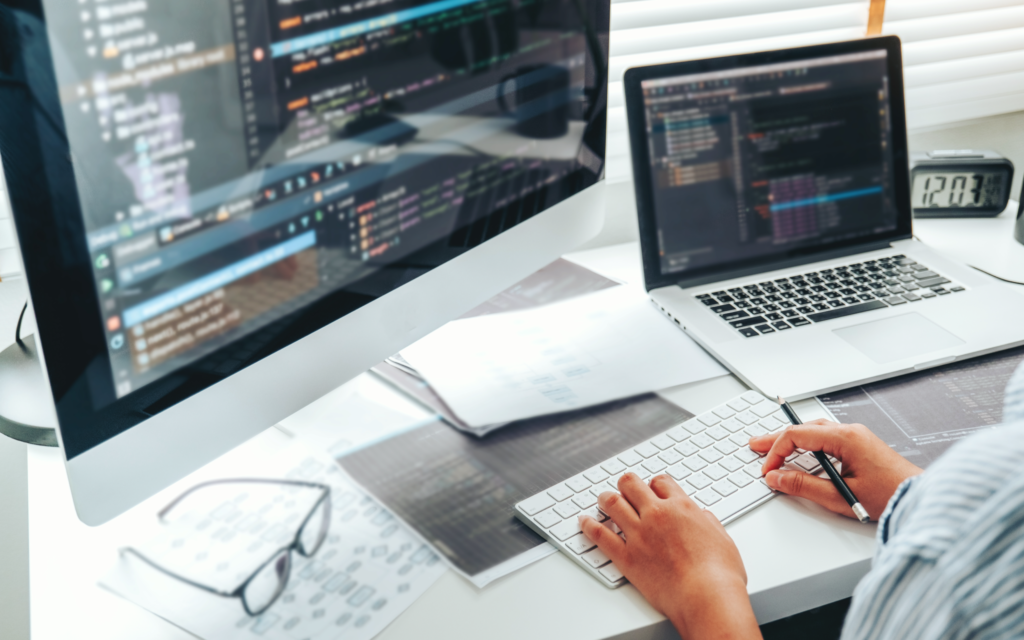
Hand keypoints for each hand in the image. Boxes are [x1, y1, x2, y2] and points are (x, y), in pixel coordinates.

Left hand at [579, 473, 759, 639]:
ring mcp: (639, 535)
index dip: (655, 484)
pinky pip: (601, 536)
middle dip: (626, 484)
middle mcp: (657, 515)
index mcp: (682, 508)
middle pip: (632, 485)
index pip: (661, 482)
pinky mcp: (627, 557)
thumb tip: (701, 516)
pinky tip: (584, 521)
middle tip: (623, 487)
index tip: (652, 488)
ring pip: (613, 504)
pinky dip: (590, 526)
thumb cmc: (719, 574)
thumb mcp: (722, 538)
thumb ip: (707, 523)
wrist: (706, 597)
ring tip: (602, 498)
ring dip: (605, 498)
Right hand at [749, 419, 922, 520]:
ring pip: (814, 431)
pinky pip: (826, 437)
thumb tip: (777, 478)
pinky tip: (799, 452)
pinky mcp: (860, 445)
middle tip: (755, 446)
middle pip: (803, 429)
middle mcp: (850, 432)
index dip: (776, 452)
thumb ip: (804, 486)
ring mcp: (856, 437)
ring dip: (791, 440)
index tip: (766, 470)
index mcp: (845, 438)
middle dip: (776, 439)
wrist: (921, 499)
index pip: (797, 436)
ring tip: (772, 448)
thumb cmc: (890, 496)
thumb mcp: (840, 496)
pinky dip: (807, 443)